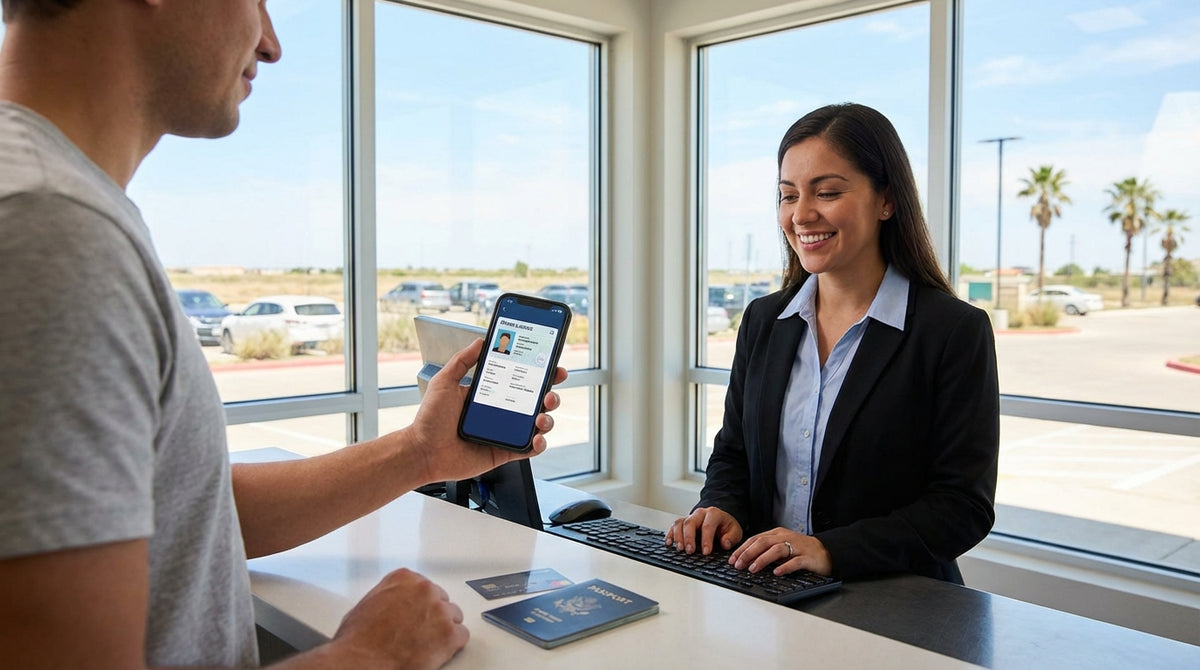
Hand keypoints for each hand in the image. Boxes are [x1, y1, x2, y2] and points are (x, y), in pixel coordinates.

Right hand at [329, 568, 466, 669]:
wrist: (362, 660)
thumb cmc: (359, 639)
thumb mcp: (368, 604)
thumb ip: (388, 596)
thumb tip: (391, 604)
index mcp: (404, 578)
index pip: (424, 585)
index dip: (421, 603)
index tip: (417, 611)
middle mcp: (425, 590)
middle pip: (441, 599)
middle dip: (433, 614)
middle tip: (421, 629)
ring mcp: (439, 611)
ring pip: (454, 616)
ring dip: (444, 628)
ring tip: (428, 641)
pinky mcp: (449, 634)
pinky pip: (462, 636)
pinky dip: (452, 645)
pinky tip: (439, 650)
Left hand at [405, 338, 567, 484]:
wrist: (423, 451)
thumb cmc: (430, 419)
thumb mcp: (445, 381)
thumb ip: (462, 360)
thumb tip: (480, 341)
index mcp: (490, 394)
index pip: (521, 380)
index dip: (540, 372)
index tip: (551, 364)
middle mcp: (501, 412)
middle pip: (536, 401)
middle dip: (550, 394)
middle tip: (549, 392)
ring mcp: (505, 432)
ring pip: (538, 424)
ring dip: (547, 419)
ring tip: (540, 417)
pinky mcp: (505, 452)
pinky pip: (530, 449)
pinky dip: (539, 444)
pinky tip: (536, 438)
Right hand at [664, 506, 742, 554]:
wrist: (720, 519)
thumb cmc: (726, 526)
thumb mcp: (735, 531)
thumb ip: (731, 537)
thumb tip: (725, 543)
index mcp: (714, 514)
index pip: (708, 525)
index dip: (706, 539)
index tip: (706, 552)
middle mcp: (700, 514)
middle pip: (690, 523)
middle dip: (689, 538)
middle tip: (690, 551)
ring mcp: (690, 517)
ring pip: (680, 523)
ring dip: (678, 537)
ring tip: (680, 549)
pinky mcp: (683, 523)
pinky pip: (673, 526)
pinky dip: (670, 534)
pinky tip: (669, 543)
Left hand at [729, 528, 832, 576]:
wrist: (826, 551)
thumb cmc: (801, 550)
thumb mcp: (782, 545)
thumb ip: (767, 549)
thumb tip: (745, 559)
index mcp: (777, 534)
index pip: (756, 539)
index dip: (742, 549)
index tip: (732, 559)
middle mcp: (786, 538)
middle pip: (763, 542)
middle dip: (748, 553)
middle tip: (738, 565)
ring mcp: (797, 547)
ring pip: (777, 550)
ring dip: (763, 559)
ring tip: (753, 569)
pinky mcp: (808, 557)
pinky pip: (795, 561)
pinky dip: (785, 567)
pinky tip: (777, 572)